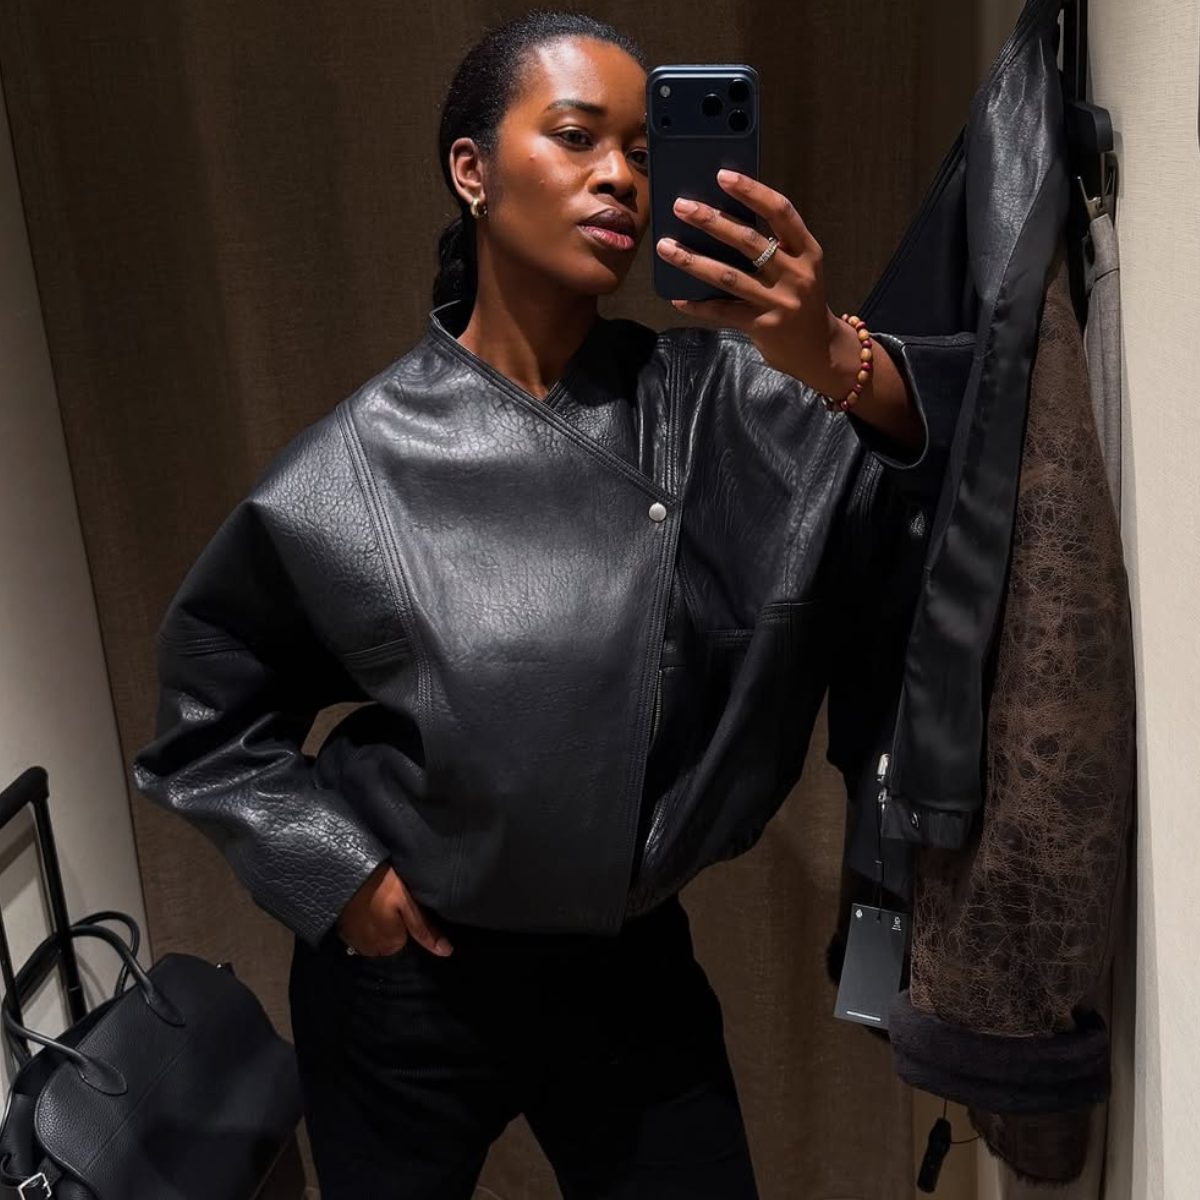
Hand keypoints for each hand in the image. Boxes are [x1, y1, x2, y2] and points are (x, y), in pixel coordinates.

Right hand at [336, 860, 453, 956]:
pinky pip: (358, 934)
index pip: (408, 944)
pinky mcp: (341, 933)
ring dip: (377, 926)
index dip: (410, 924)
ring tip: (378, 902)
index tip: (407, 907)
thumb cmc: (381, 885)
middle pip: (390, 943)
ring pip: (374, 939)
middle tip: (391, 902)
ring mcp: (353, 943)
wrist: (343, 871)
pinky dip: (363, 923)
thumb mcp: (407, 903)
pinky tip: (364, 905)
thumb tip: (446, 952)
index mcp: (391, 945)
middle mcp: (371, 951)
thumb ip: (425, 930)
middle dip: (394, 927)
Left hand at [655, 170, 860, 399]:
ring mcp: (779, 302)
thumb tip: (721, 222)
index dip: (752, 191)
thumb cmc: (801, 301)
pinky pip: (723, 312)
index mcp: (807, 251)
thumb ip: (773, 248)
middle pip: (748, 241)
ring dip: (692, 260)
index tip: (723, 176)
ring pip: (728, 276)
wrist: (822, 350)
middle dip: (710, 220)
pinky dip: (698, 305)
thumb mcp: (799, 269)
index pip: (780, 211)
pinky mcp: (763, 326)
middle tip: (681, 206)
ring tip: (666, 247)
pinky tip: (677, 298)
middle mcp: (795, 274)